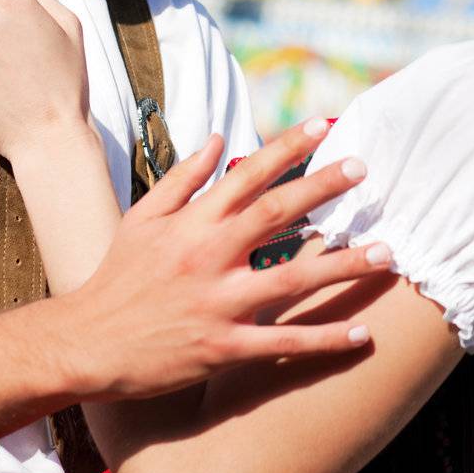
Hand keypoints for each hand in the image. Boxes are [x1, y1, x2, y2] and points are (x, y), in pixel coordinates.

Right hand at [51, 119, 393, 398]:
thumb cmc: (118, 278)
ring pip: (292, 278)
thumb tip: (222, 138)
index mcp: (193, 222)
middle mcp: (209, 255)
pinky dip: (325, 339)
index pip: (248, 173)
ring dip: (342, 264)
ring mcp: (219, 302)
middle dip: (323, 188)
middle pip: (277, 213)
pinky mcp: (224, 347)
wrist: (87, 343)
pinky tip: (363, 333)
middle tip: (363, 169)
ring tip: (386, 253)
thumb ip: (184, 178)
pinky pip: (284, 343)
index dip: (288, 147)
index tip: (324, 126)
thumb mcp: (143, 219)